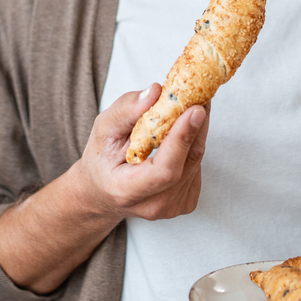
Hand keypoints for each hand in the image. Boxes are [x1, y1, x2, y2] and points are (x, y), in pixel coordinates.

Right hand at [73, 83, 208, 223]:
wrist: (103, 193)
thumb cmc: (102, 160)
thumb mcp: (103, 130)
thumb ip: (126, 110)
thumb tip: (155, 92)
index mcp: (127, 190)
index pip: (165, 170)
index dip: (182, 139)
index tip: (194, 110)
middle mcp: (154, 206)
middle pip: (187, 162)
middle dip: (195, 124)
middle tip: (199, 93)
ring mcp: (172, 208)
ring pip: (197, 161)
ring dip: (197, 131)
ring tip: (188, 107)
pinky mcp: (186, 203)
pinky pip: (198, 166)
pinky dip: (193, 144)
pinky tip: (181, 133)